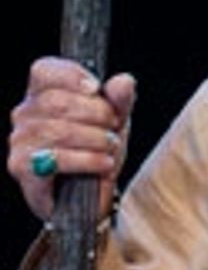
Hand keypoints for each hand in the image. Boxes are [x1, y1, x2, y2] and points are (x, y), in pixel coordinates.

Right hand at [8, 58, 135, 221]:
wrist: (90, 199)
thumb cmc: (96, 153)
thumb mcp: (114, 123)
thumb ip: (119, 101)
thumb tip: (124, 81)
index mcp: (41, 95)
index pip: (44, 71)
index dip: (70, 75)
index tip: (96, 88)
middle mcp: (25, 115)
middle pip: (56, 101)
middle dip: (95, 113)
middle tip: (113, 127)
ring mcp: (20, 141)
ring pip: (57, 130)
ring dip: (94, 139)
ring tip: (111, 147)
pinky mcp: (22, 167)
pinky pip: (55, 159)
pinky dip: (87, 160)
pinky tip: (103, 164)